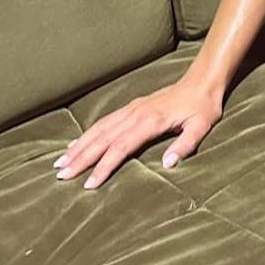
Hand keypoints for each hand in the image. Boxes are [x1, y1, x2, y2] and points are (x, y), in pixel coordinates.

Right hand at [53, 79, 223, 189]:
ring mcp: (131, 109)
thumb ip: (185, 145)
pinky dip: (87, 133)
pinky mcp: (131, 106)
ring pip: (99, 129)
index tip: (89, 184)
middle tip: (61, 176)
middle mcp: (136, 114)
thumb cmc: (203, 106)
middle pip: (103, 139)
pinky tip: (75, 143)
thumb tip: (168, 164)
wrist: (202, 80)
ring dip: (78, 146)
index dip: (104, 166)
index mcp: (150, 122)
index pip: (121, 147)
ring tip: (60, 163)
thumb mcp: (201, 126)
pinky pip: (104, 121)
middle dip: (81, 158)